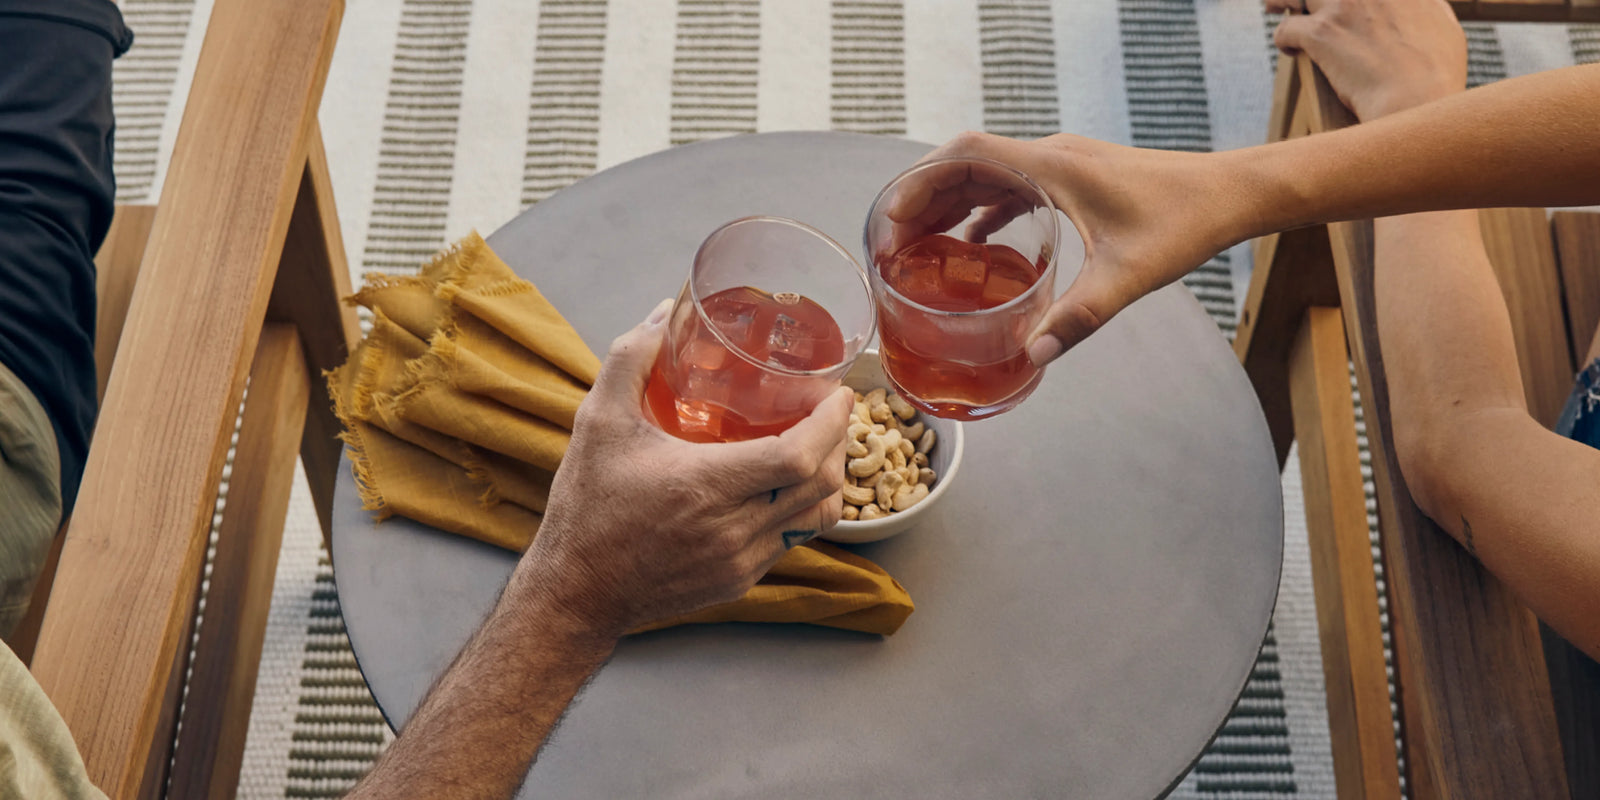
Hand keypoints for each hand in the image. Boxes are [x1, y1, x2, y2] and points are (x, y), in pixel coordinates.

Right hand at [518, 300, 851, 636]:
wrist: (577, 592)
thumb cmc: (587, 506)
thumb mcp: (598, 422)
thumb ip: (630, 360)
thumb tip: (664, 314)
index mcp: (703, 485)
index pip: (798, 457)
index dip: (831, 423)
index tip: (838, 394)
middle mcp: (731, 529)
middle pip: (820, 485)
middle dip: (838, 443)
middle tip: (832, 411)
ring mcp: (740, 561)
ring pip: (816, 518)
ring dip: (828, 478)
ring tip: (818, 445)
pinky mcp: (740, 581)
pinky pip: (792, 540)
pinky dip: (801, 507)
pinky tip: (786, 484)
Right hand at [893, 132, 1241, 366]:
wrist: (1231, 194)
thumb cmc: (1185, 223)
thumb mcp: (1127, 276)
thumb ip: (1078, 317)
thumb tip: (1031, 358)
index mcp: (1052, 167)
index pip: (966, 154)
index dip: (920, 183)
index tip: (893, 219)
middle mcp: (1050, 158)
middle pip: (964, 164)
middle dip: (921, 200)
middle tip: (892, 244)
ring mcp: (1061, 166)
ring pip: (985, 175)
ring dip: (948, 204)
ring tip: (917, 246)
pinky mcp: (1074, 180)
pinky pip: (1011, 187)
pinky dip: (982, 210)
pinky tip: (973, 246)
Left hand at [1268, 0, 1466, 120]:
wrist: (1415, 100)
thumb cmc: (1436, 74)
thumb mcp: (1445, 28)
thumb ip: (1428, 8)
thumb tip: (1424, 6)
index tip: (1338, 2)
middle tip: (1289, 0)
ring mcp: (1344, 6)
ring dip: (1285, 2)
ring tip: (1275, 7)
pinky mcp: (1322, 32)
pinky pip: (1286, 28)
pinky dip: (1284, 40)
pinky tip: (1293, 51)